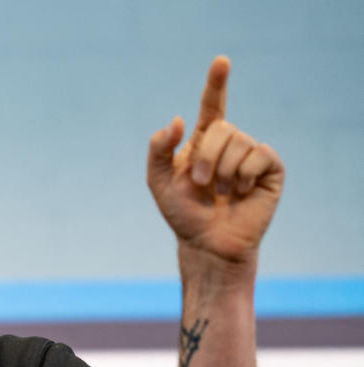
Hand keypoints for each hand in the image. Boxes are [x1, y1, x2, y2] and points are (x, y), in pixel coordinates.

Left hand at [147, 56, 284, 269]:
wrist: (207, 243)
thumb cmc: (183, 214)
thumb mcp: (159, 182)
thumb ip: (159, 149)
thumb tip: (178, 120)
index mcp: (204, 142)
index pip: (213, 106)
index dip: (217, 83)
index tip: (221, 61)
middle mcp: (230, 144)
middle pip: (222, 128)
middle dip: (205, 157)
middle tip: (201, 184)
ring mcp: (251, 155)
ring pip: (239, 142)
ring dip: (223, 171)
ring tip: (221, 192)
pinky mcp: (271, 168)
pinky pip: (259, 155)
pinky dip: (244, 174)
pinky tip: (242, 191)